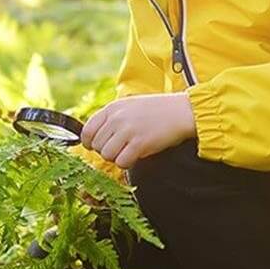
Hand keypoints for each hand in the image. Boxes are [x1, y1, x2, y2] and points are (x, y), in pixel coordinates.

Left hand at [81, 92, 196, 168]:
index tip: (99, 146)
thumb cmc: (158, 110)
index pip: (87, 131)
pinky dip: (128, 163)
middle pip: (96, 146)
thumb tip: (95, 137)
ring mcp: (127, 130)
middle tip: (122, 148)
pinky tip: (138, 155)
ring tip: (131, 150)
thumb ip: (113, 118)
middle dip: (107, 151)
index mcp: (113, 108)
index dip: (91, 143)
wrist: (182, 111)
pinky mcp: (139, 143)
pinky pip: (122, 162)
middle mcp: (117, 118)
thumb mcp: (131, 106)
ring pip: (107, 155)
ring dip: (117, 157)